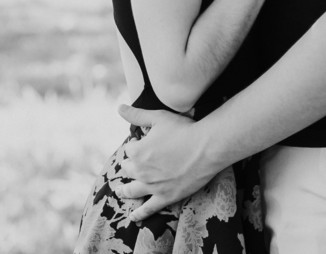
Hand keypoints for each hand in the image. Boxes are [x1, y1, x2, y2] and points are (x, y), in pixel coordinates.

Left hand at [113, 104, 217, 221]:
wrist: (206, 147)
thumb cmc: (184, 129)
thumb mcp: (158, 118)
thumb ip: (137, 115)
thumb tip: (120, 108)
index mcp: (136, 151)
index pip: (129, 149)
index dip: (136, 144)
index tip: (145, 142)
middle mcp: (140, 171)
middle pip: (129, 169)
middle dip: (131, 164)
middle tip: (139, 161)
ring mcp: (152, 186)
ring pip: (132, 190)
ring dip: (124, 190)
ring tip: (119, 192)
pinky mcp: (166, 197)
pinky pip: (148, 208)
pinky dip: (139, 214)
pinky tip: (133, 217)